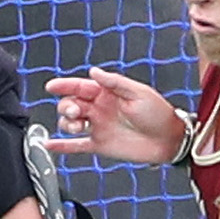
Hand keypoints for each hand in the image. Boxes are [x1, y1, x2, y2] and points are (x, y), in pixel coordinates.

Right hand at [46, 67, 185, 163]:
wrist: (170, 140)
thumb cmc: (159, 114)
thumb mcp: (139, 93)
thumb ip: (115, 83)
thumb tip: (95, 72)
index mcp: (108, 94)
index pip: (80, 87)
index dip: (65, 86)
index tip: (52, 86)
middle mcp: (100, 109)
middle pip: (71, 104)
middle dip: (67, 106)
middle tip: (74, 112)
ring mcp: (98, 127)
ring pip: (70, 124)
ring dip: (66, 124)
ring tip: (75, 126)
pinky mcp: (100, 144)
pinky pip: (76, 145)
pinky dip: (62, 146)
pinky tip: (49, 145)